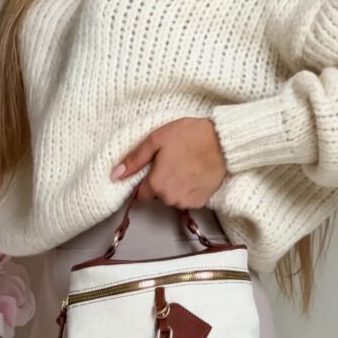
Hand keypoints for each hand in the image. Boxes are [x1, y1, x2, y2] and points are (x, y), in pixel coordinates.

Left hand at [109, 117, 227, 208]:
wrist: (223, 141)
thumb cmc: (189, 136)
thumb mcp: (156, 140)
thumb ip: (134, 160)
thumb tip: (114, 175)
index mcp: (156, 184)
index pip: (140, 196)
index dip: (143, 183)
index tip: (150, 171)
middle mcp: (170, 198)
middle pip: (157, 196)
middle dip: (159, 182)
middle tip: (170, 162)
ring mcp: (187, 202)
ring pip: (172, 198)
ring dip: (173, 187)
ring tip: (183, 166)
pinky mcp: (202, 202)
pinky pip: (186, 199)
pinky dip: (188, 190)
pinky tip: (194, 174)